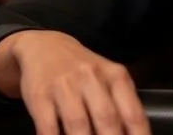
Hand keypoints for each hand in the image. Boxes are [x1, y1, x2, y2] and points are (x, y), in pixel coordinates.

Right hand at [11, 30, 150, 134]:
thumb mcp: (109, 78)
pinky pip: (48, 127)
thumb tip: (132, 134)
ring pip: (77, 124)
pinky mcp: (40, 96)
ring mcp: (65, 86)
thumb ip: (123, 106)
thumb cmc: (84, 70)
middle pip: (107, 119)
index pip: (133, 113)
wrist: (45, 46)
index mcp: (115, 76)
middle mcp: (91, 78)